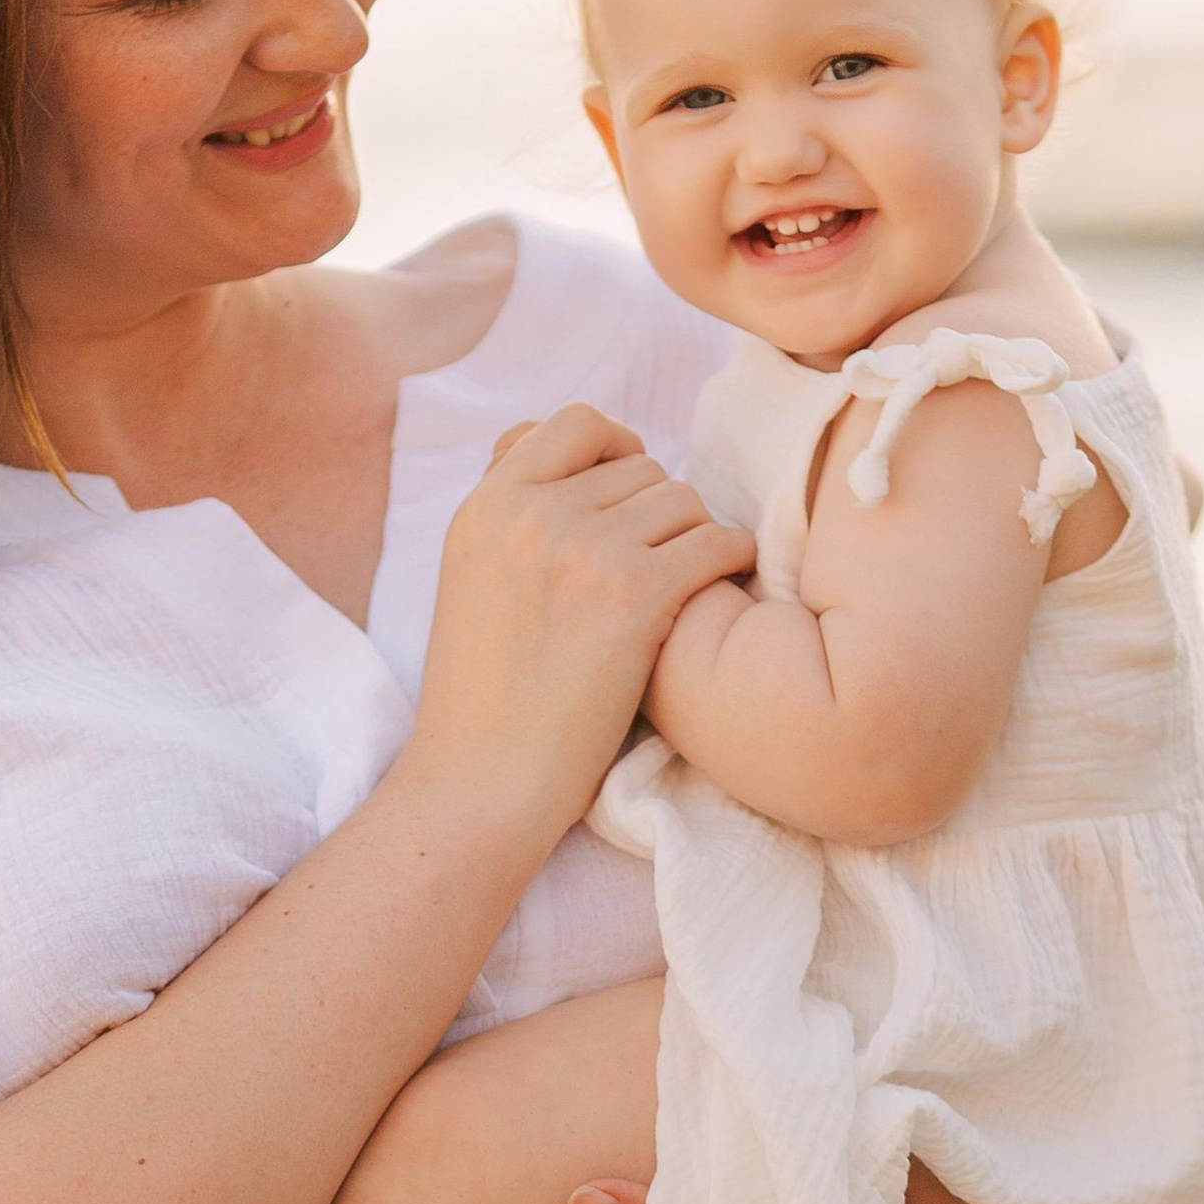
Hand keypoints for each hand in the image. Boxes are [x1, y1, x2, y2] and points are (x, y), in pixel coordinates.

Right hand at [409, 411, 753, 848]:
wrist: (484, 780)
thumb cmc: (485, 697)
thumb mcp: (472, 578)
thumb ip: (514, 513)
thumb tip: (584, 462)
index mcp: (486, 505)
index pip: (575, 424)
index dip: (615, 448)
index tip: (628, 493)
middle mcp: (532, 512)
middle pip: (639, 466)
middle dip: (658, 511)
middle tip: (658, 566)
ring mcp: (584, 548)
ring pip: (682, 499)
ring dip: (694, 538)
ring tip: (682, 588)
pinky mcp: (634, 594)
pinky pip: (716, 542)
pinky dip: (732, 562)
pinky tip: (722, 592)